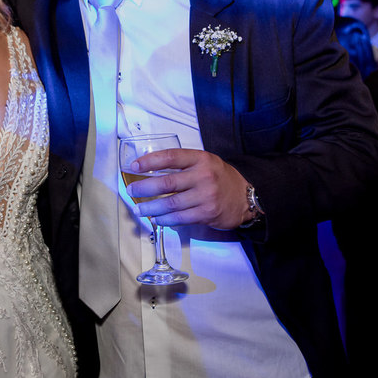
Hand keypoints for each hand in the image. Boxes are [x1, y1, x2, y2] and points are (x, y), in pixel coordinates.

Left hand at [126, 148, 251, 229]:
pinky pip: (179, 218)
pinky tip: (156, 218)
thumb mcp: (205, 162)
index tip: (134, 166)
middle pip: (166, 183)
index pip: (171, 157)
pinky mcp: (206, 214)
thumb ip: (183, 164)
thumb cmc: (219, 178)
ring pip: (170, 203)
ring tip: (140, 208)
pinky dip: (165, 219)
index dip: (150, 161)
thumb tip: (151, 169)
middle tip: (132, 191)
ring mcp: (205, 196)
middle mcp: (203, 176)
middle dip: (144, 188)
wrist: (246, 196)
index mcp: (201, 159)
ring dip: (151, 207)